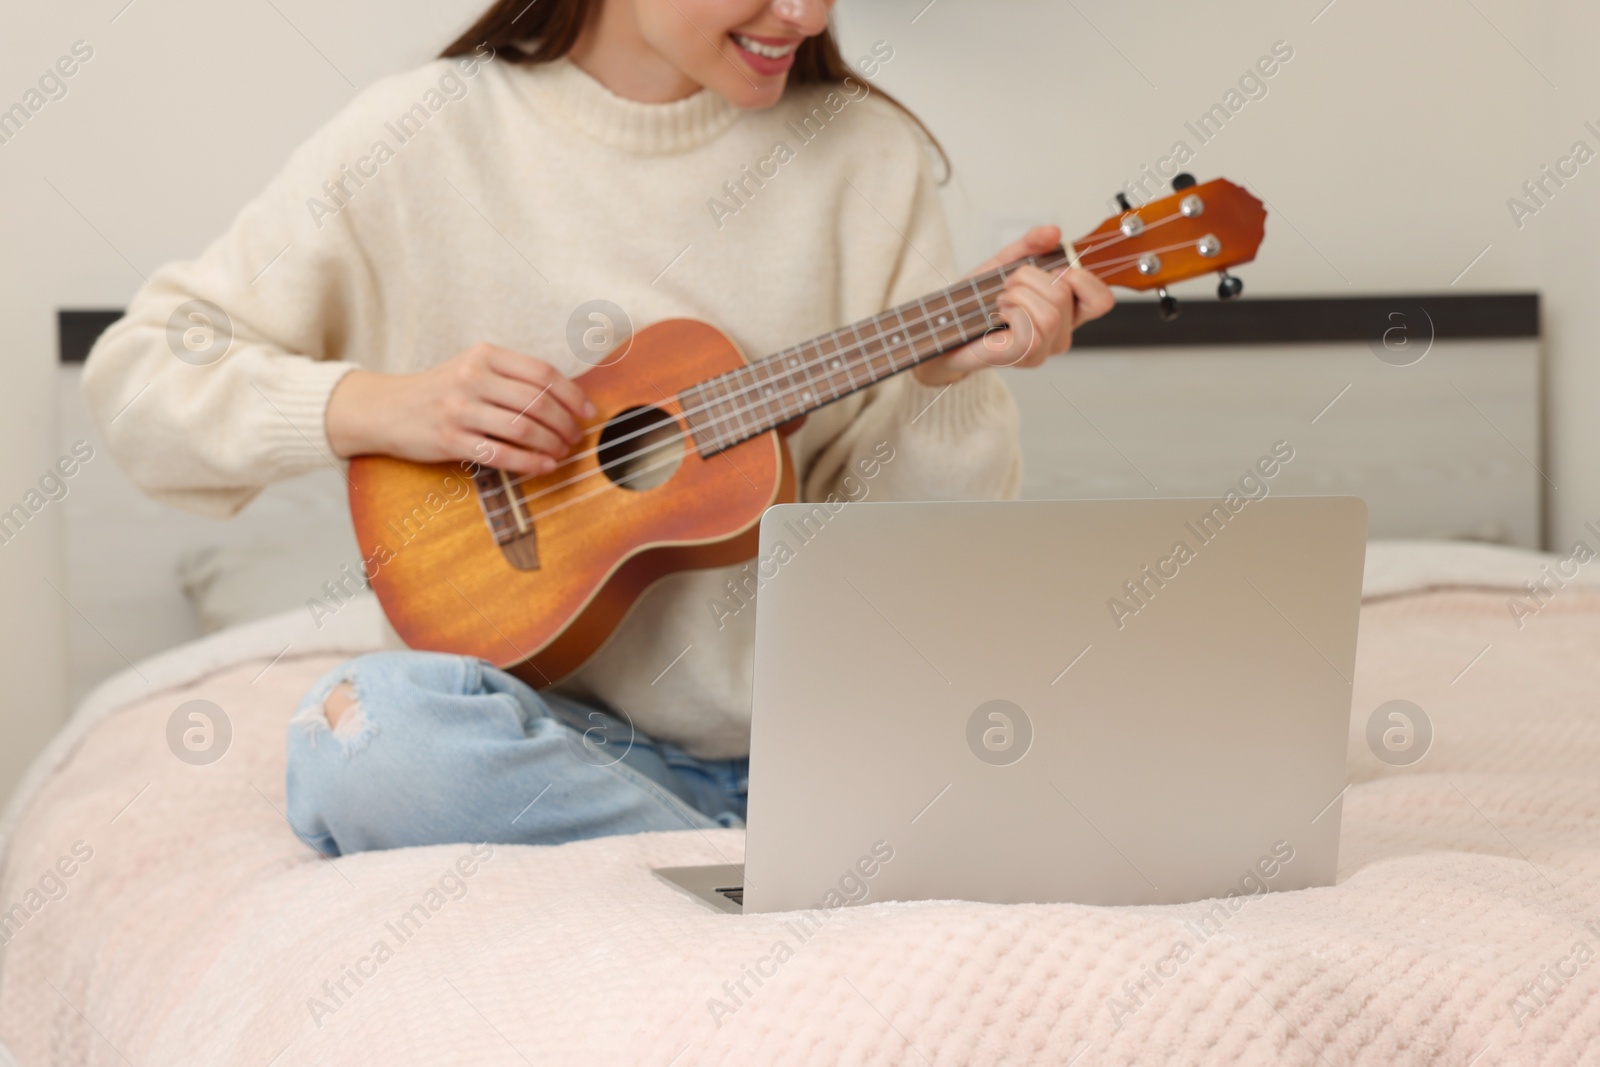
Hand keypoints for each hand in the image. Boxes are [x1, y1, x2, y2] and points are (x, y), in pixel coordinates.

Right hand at [325, 343, 594, 474]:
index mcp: (484, 355)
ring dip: (551, 444)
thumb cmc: (439, 391)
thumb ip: (512, 378)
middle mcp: (472, 377)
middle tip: (574, 437)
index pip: (542, 372)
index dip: (572, 394)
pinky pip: (500, 454)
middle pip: (537, 401)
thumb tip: (565, 399)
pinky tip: (543, 466)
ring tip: (561, 452)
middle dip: (565, 423)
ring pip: (522, 428)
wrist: (385, 408)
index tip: (588, 411)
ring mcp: (459, 409)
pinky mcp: (448, 439)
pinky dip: (529, 463)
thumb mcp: (472, 369)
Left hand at [913, 225, 1115, 385]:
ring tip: (1001, 300)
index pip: (1102, 300)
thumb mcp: (1006, 262)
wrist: (945, 327)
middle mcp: (1060, 334)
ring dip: (1018, 295)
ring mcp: (1043, 350)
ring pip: (1051, 313)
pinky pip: (1032, 332)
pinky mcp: (1023, 357)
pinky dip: (1011, 313)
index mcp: (1066, 311)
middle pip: (1065, 295)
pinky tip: (998, 314)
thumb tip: (1053, 232)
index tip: (1056, 268)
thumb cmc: (977, 301)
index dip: (1084, 278)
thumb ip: (1030, 244)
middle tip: (1008, 284)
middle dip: (1029, 278)